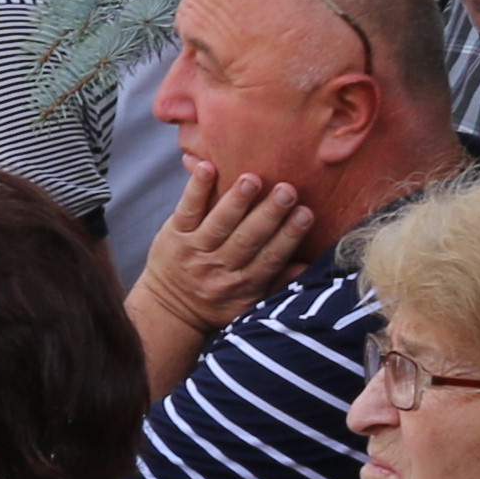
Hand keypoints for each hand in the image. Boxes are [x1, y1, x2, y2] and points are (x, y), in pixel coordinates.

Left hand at [136, 171, 312, 343]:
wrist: (169, 310)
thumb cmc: (217, 301)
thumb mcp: (250, 304)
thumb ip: (278, 283)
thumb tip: (310, 265)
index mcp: (245, 283)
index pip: (271, 257)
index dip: (289, 236)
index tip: (306, 213)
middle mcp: (220, 267)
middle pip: (247, 238)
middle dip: (268, 214)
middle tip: (287, 190)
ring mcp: (195, 250)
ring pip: (219, 224)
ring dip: (235, 200)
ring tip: (252, 179)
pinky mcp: (174, 235)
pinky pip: (186, 210)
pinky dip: (196, 189)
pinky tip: (206, 168)